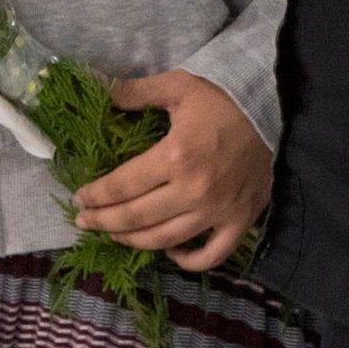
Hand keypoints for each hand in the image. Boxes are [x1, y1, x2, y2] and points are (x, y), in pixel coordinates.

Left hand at [72, 70, 271, 270]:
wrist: (269, 112)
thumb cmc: (221, 99)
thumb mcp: (176, 86)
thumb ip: (135, 92)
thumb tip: (98, 87)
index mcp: (175, 156)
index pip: (123, 185)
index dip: (97, 195)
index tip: (79, 199)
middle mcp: (194, 190)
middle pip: (137, 217)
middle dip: (105, 222)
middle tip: (85, 221)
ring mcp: (218, 212)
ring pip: (166, 240)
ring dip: (134, 241)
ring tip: (114, 235)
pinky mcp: (239, 222)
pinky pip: (211, 255)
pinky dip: (188, 261)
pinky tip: (169, 252)